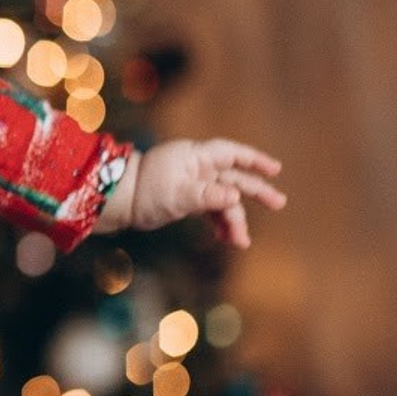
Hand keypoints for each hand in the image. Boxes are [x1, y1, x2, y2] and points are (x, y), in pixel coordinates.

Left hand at [97, 138, 286, 248]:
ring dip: (234, 219)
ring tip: (243, 242)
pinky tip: (227, 239)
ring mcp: (192, 184)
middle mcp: (196, 168)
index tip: (275, 170)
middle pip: (234, 177)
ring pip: (222, 200)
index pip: (231, 153)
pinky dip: (219, 224)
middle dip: (256, 191)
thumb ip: (207, 196)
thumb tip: (235, 197)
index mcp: (195, 157)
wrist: (117, 202)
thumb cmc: (144, 191)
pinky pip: (210, 211)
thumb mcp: (177, 195)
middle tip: (279, 203)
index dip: (255, 160)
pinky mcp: (185, 200)